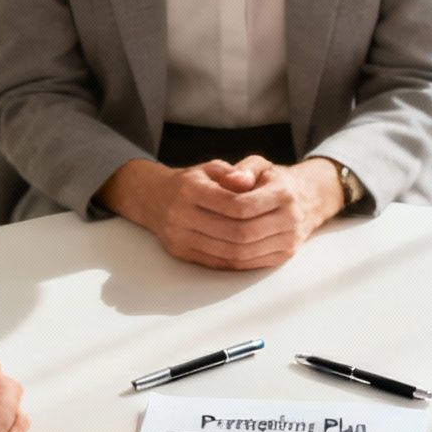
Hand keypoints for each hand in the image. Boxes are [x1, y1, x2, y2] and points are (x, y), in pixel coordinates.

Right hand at [99, 157, 338, 270]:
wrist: (151, 198)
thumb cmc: (189, 181)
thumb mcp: (209, 168)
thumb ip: (233, 173)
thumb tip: (248, 182)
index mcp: (189, 188)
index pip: (232, 204)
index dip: (256, 208)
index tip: (274, 206)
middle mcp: (181, 214)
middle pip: (232, 232)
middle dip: (260, 232)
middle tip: (280, 229)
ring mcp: (179, 237)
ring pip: (226, 252)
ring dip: (254, 251)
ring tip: (272, 243)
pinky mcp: (180, 253)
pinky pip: (216, 263)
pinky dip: (239, 261)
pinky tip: (255, 254)